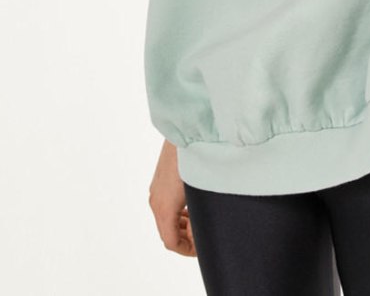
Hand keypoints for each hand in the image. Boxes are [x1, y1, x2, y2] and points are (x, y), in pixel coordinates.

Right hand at [149, 139, 196, 257]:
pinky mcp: (160, 177)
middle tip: (203, 236)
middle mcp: (155, 199)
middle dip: (185, 238)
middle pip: (167, 231)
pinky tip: (192, 206)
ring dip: (181, 225)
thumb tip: (203, 230)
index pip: (171, 242)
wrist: (187, 128)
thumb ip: (201, 217)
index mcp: (164, 207)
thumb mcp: (201, 194)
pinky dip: (177, 211)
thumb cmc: (196, 159)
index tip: (202, 250)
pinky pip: (165, 203)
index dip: (187, 251)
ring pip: (165, 217)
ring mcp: (156, 187)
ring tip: (199, 223)